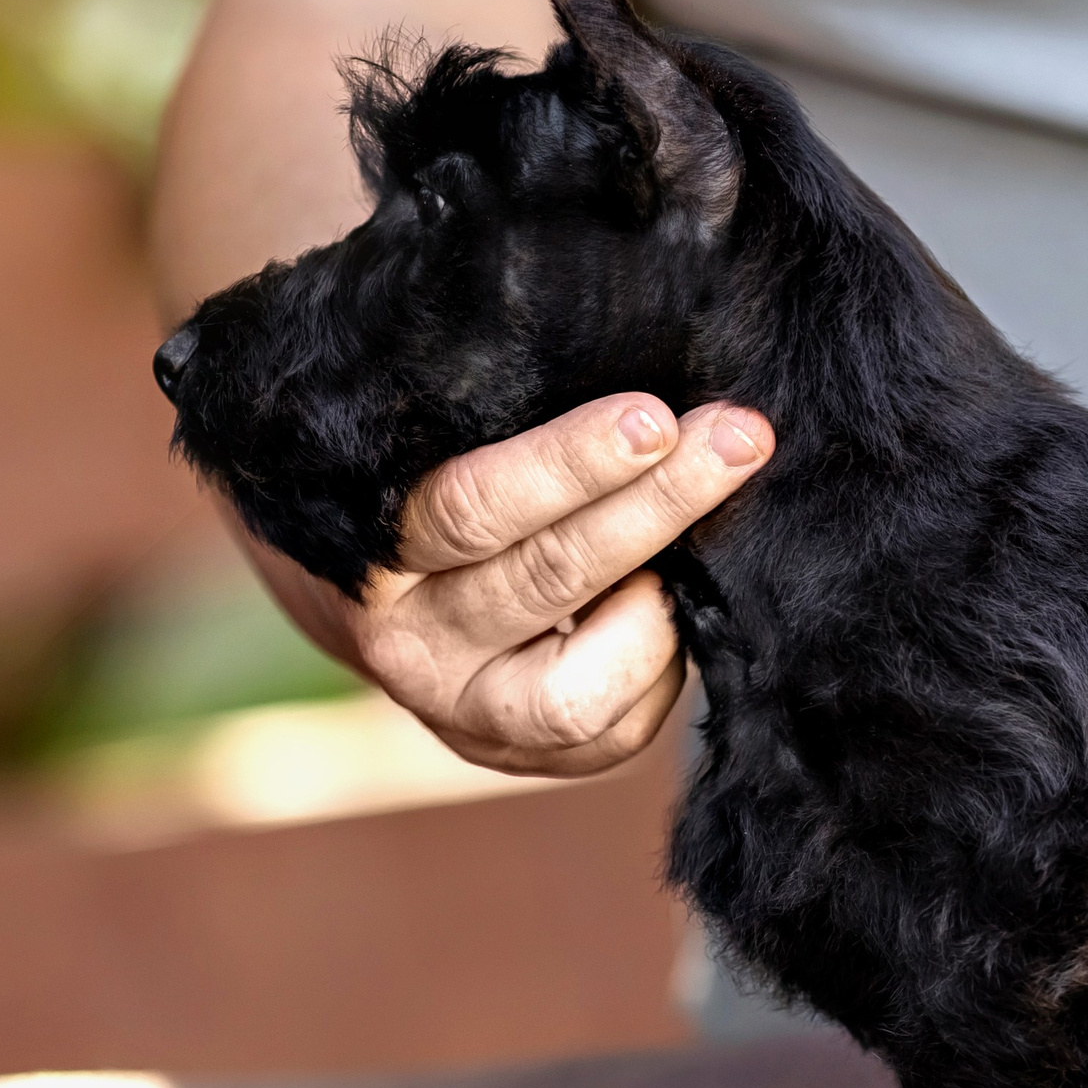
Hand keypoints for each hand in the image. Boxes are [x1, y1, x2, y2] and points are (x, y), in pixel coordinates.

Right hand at [241, 393, 773, 777]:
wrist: (348, 590)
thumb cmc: (409, 472)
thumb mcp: (419, 429)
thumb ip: (495, 397)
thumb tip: (639, 330)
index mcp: (366, 546)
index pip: (472, 507)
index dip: (568, 464)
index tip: (652, 417)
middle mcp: (411, 643)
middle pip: (548, 578)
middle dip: (659, 504)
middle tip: (739, 438)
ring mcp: (463, 715)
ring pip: (581, 691)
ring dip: (662, 608)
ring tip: (702, 539)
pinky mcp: (521, 756)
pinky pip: (614, 731)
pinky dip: (660, 664)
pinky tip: (668, 602)